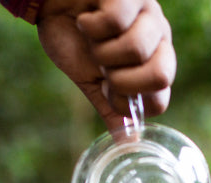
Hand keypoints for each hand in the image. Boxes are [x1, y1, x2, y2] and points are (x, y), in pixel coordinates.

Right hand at [37, 0, 175, 129]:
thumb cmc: (72, 37)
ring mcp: (148, 12)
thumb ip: (109, 108)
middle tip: (102, 66)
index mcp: (154, 63)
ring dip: (102, 50)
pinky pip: (116, 21)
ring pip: (136, 49)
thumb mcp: (89, 80)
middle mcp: (159, 38)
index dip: (126, 103)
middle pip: (161, 77)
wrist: (49, 2)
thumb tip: (126, 142)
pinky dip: (91, 25)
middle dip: (121, 80)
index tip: (105, 89)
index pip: (159, 101)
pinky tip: (87, 17)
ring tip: (91, 38)